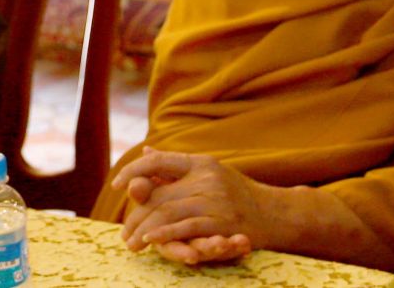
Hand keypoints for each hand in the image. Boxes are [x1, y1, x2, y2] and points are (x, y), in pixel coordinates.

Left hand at [113, 148, 262, 264]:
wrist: (275, 213)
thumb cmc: (236, 192)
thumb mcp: (207, 171)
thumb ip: (175, 165)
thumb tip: (145, 152)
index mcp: (200, 162)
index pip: (159, 162)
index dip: (134, 171)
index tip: (117, 185)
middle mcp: (205, 178)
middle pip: (160, 195)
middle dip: (137, 215)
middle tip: (123, 233)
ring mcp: (215, 200)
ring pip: (169, 213)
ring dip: (146, 229)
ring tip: (132, 242)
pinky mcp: (223, 223)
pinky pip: (188, 228)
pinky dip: (167, 234)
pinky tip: (151, 240)